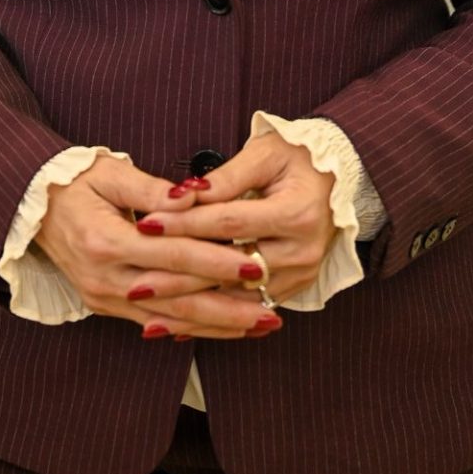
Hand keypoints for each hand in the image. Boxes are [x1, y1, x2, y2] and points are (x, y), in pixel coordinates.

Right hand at [34, 154, 285, 339]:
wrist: (33, 206)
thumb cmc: (76, 181)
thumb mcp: (110, 172)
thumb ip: (151, 189)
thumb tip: (192, 196)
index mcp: (108, 242)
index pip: (177, 256)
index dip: (219, 262)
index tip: (256, 264)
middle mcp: (107, 279)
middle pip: (179, 299)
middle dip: (229, 307)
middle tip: (271, 311)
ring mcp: (105, 298)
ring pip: (171, 319)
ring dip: (217, 325)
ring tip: (258, 325)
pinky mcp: (106, 305)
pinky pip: (155, 322)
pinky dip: (191, 326)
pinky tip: (222, 329)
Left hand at [137, 131, 335, 307]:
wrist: (338, 179)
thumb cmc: (296, 157)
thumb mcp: (264, 153)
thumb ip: (225, 177)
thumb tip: (184, 194)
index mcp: (296, 213)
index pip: (229, 223)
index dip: (185, 224)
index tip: (146, 224)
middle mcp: (302, 251)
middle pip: (229, 268)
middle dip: (178, 275)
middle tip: (134, 280)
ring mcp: (301, 274)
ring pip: (235, 296)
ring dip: (190, 304)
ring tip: (149, 308)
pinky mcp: (295, 288)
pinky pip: (247, 305)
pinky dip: (212, 312)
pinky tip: (177, 321)